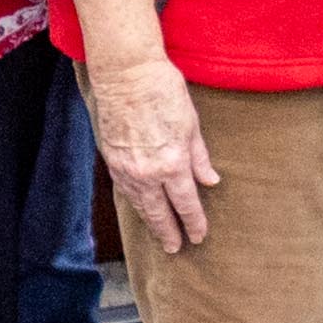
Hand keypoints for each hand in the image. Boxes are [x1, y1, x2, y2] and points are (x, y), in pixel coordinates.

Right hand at [86, 49, 218, 255]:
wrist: (126, 74)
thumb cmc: (163, 91)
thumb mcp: (191, 124)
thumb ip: (200, 157)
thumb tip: (210, 181)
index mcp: (172, 164)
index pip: (186, 204)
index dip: (194, 223)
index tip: (198, 236)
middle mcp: (148, 173)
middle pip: (159, 213)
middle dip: (168, 232)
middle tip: (174, 248)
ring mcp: (127, 168)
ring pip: (140, 204)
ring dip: (150, 221)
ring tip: (158, 233)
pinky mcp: (111, 159)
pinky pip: (125, 190)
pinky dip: (135, 202)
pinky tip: (140, 206)